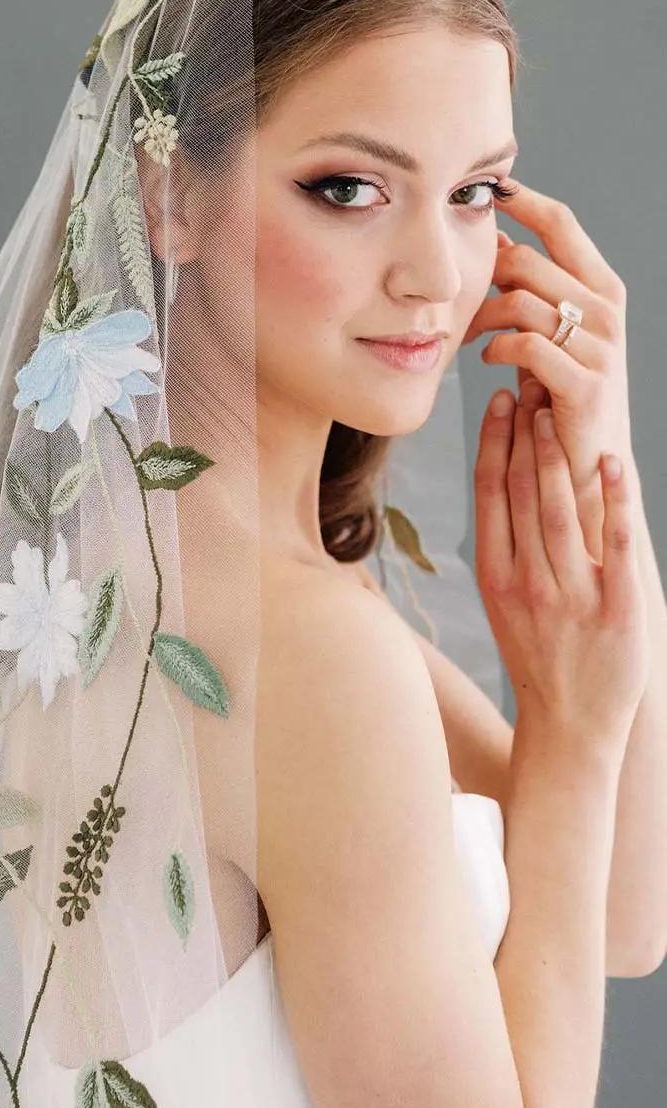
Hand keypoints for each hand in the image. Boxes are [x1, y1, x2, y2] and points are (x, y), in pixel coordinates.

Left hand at [463, 182, 634, 560]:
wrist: (587, 463)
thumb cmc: (560, 396)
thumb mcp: (547, 334)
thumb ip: (528, 292)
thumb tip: (492, 244)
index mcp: (600, 286)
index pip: (561, 223)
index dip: (522, 200)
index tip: (485, 189)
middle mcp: (606, 308)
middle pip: (527, 261)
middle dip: (481, 275)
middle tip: (456, 301)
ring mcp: (600, 343)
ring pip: (520, 301)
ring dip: (480, 318)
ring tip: (464, 338)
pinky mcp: (585, 380)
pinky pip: (527, 344)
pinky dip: (497, 348)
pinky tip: (486, 359)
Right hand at [474, 384, 649, 756]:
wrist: (569, 724)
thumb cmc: (536, 658)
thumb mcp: (502, 606)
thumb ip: (504, 550)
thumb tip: (505, 487)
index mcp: (495, 578)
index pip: (491, 496)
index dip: (495, 444)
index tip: (501, 403)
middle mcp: (528, 581)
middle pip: (523, 492)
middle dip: (525, 433)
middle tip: (530, 383)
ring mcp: (572, 594)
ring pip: (560, 508)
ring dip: (556, 453)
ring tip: (557, 410)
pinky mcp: (616, 607)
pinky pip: (615, 541)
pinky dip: (614, 497)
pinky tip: (611, 459)